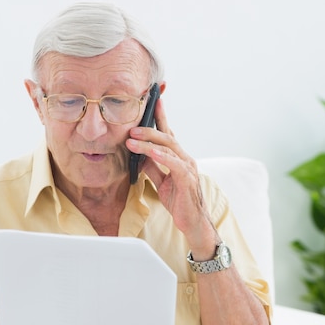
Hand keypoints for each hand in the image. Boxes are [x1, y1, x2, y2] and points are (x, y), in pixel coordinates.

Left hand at [126, 97, 217, 253]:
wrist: (193, 223)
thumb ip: (152, 167)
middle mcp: (185, 159)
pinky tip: (149, 152)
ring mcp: (188, 168)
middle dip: (149, 126)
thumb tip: (139, 155)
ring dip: (149, 141)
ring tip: (132, 138)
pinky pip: (174, 164)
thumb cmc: (180, 202)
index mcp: (179, 158)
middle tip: (131, 124)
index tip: (152, 100)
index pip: (168, 133)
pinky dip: (161, 156)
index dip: (160, 116)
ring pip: (168, 147)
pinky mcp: (187, 179)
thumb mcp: (161, 182)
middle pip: (167, 136)